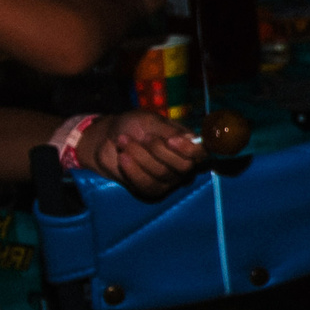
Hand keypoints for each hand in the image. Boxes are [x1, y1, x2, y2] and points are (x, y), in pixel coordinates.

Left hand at [80, 109, 201, 197]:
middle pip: (183, 166)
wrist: (108, 138)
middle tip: (143, 136)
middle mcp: (183, 163)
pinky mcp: (152, 189)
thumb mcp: (151, 121)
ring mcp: (168, 179)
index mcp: (188, 143)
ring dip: (141, 156)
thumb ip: (170, 131)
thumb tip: (192, 139)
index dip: (189, 149)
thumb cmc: (133, 125)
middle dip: (159, 151)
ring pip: (162, 174)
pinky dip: (133, 170)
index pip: (201, 153)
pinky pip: (147, 184)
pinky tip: (122, 157)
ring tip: (124, 141)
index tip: (172, 140)